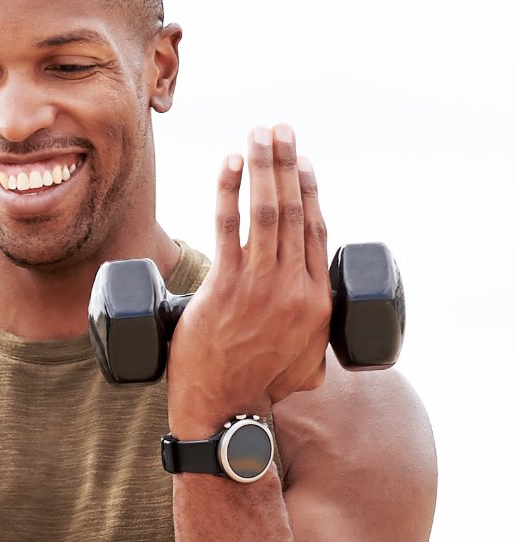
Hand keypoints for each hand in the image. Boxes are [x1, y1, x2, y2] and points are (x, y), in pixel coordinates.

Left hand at [168, 124, 330, 429]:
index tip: (301, 162)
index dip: (308, 191)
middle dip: (285, 164)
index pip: (316, 231)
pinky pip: (228, 227)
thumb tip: (313, 336)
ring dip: (263, 166)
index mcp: (318, 301)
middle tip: (279, 129)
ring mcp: (262, 286)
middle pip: (294, 211)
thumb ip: (312, 341)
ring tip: (258, 133)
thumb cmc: (259, 390)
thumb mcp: (304, 364)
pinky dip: (230, 190)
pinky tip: (230, 163)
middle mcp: (295, 288)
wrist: (225, 412)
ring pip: (268, 212)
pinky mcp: (226, 288)